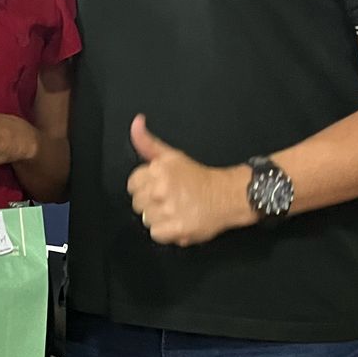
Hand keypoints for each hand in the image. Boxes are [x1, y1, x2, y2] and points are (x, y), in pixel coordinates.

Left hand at [126, 115, 250, 245]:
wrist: (225, 196)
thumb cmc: (199, 178)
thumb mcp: (172, 156)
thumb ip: (148, 142)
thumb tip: (136, 122)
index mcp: (158, 170)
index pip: (132, 184)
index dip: (145, 187)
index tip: (158, 188)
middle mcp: (160, 189)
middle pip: (137, 203)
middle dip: (151, 203)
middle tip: (170, 199)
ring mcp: (167, 210)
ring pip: (146, 219)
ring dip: (159, 218)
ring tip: (176, 210)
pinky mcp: (175, 228)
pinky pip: (156, 234)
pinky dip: (167, 232)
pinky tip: (178, 221)